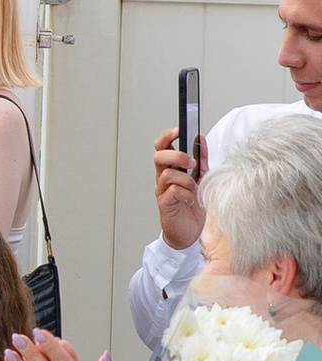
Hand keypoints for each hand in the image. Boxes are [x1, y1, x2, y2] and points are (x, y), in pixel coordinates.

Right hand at [151, 122, 208, 248]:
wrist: (192, 231)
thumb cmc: (194, 205)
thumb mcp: (201, 177)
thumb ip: (201, 159)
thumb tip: (201, 139)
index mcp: (171, 168)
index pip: (163, 146)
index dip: (168, 136)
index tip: (179, 130)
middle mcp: (163, 178)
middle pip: (159, 156)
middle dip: (176, 156)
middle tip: (190, 163)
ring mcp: (162, 191)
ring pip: (167, 174)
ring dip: (185, 179)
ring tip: (194, 188)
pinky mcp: (164, 204)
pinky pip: (172, 192)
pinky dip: (185, 194)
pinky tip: (190, 200)